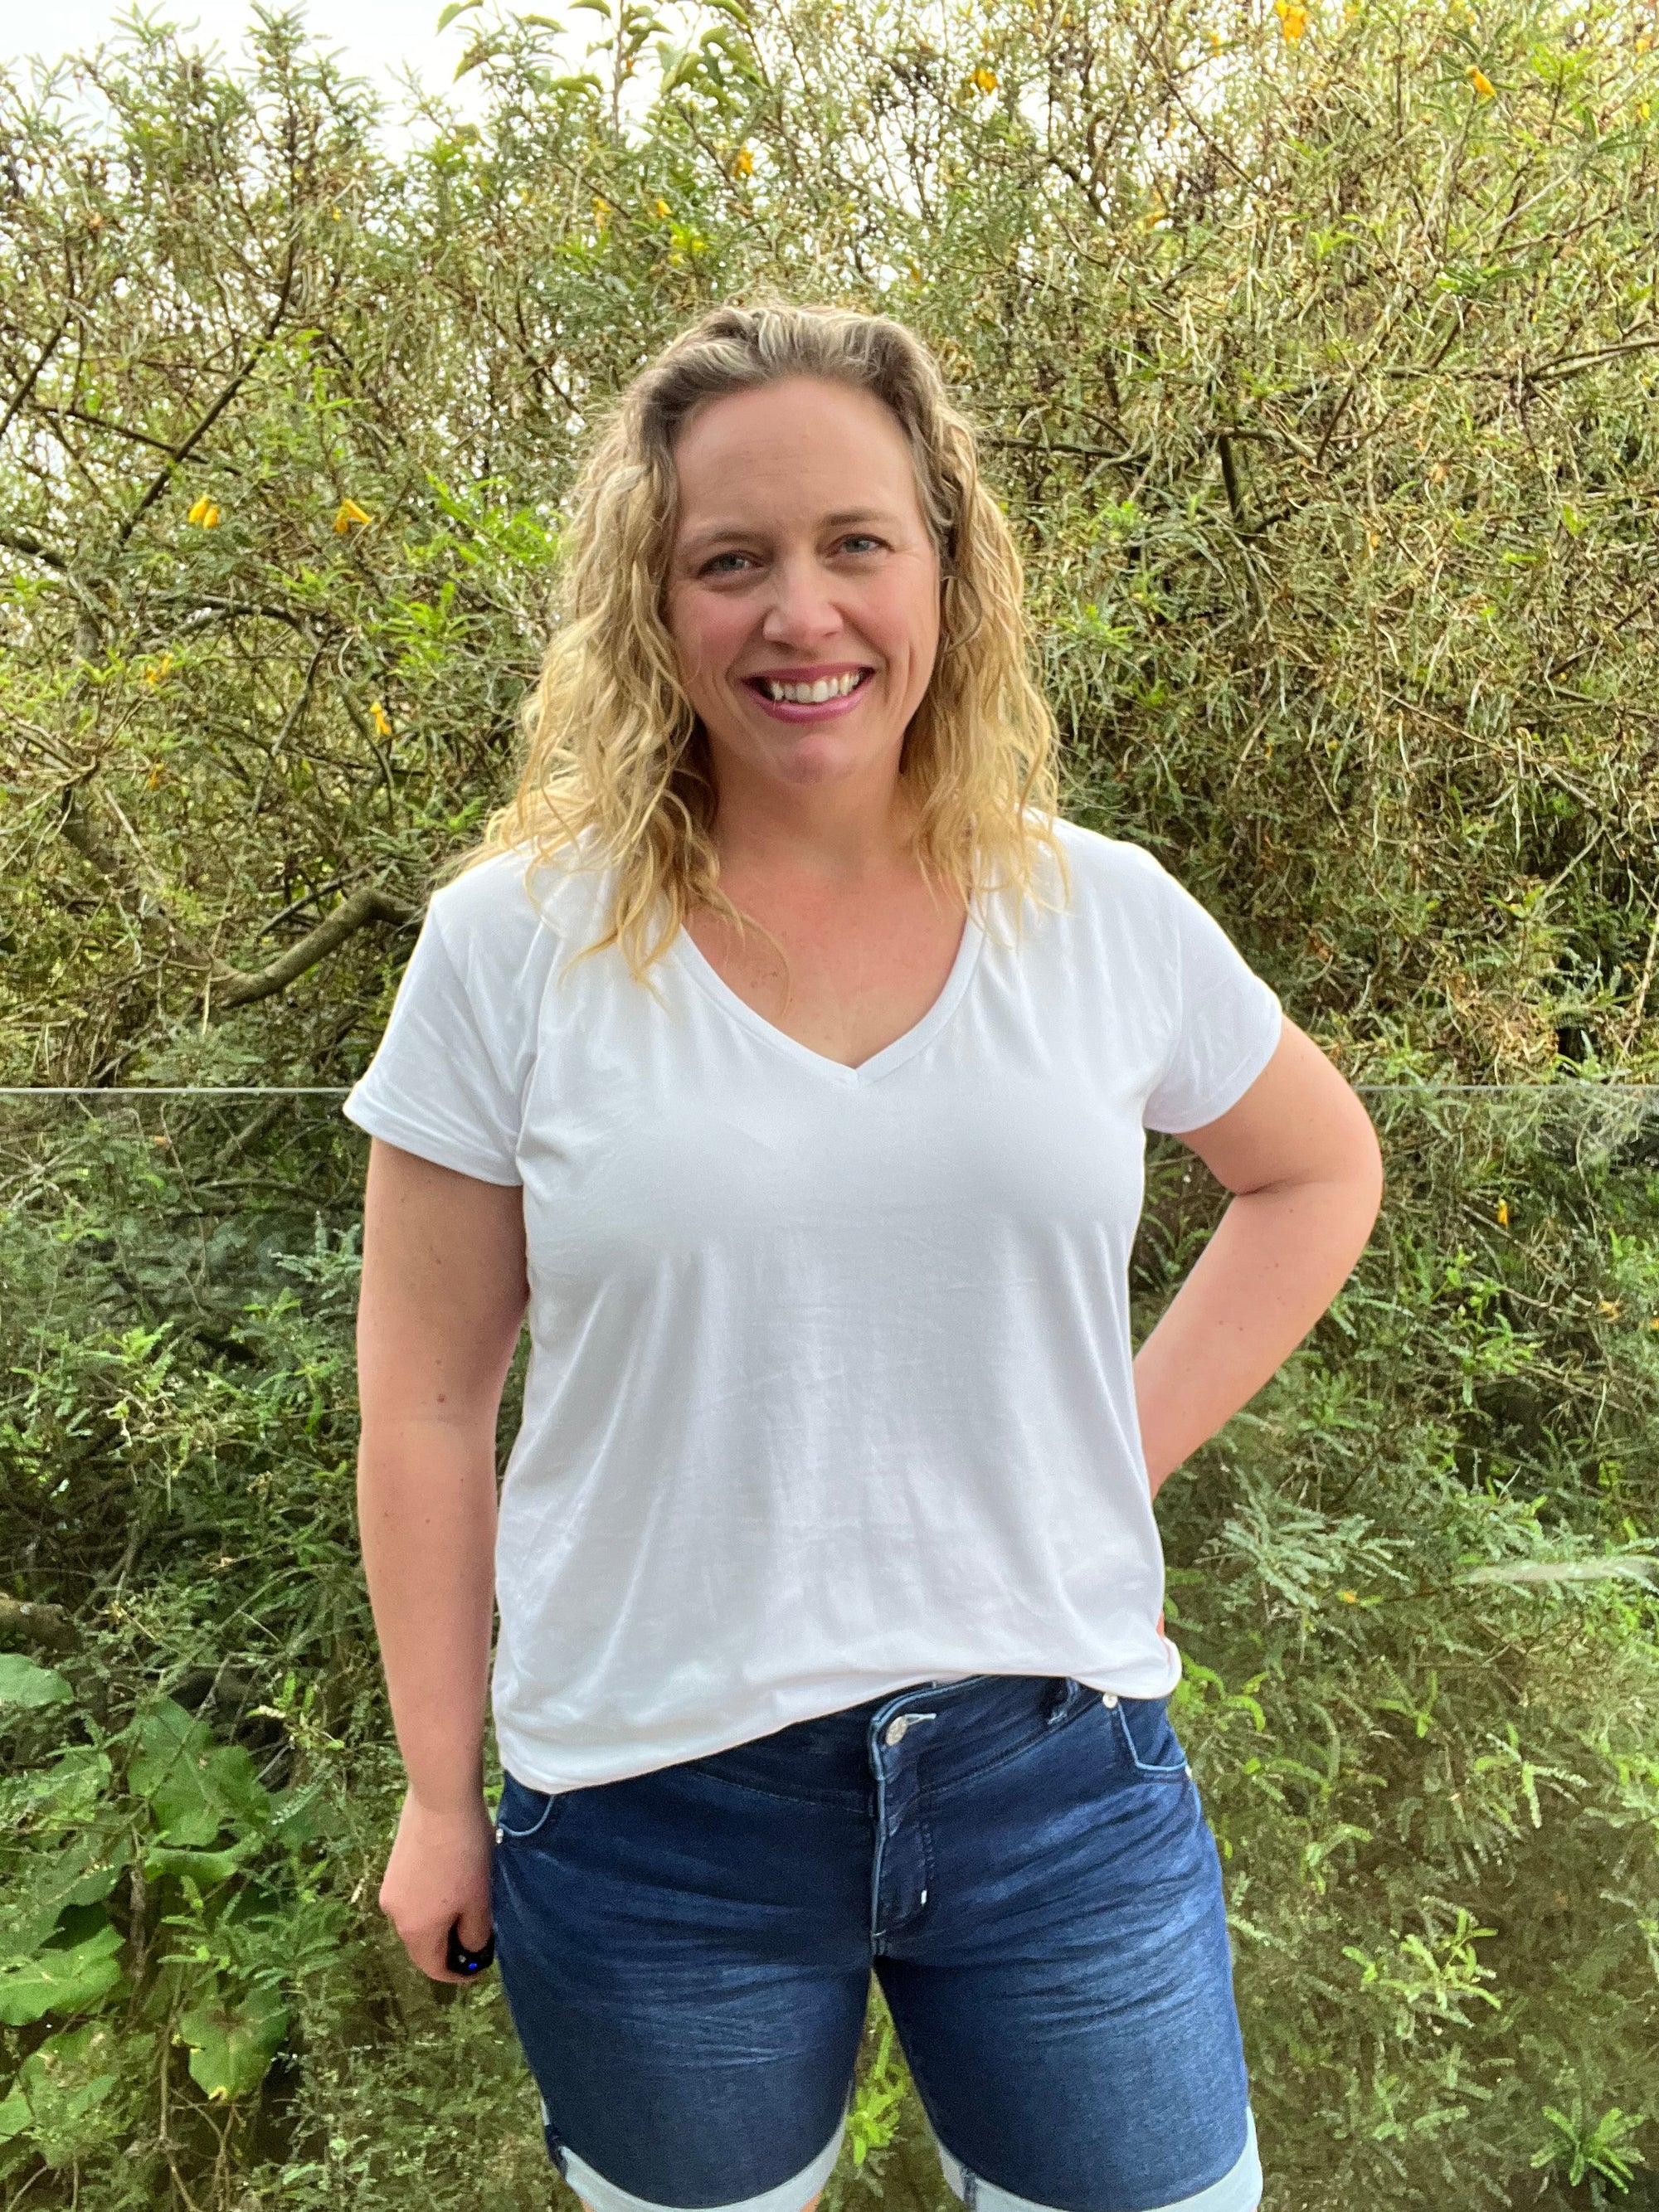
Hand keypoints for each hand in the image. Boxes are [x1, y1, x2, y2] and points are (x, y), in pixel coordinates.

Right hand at [379, 1788, 494, 1983]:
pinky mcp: (393, 1866)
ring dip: (440, 1921)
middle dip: (449, 1946)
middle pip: (422, 1945)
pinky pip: (413, 1897)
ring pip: (417, 1919)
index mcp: (416, 1931)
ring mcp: (390, 1889)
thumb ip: (475, 1935)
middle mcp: (394, 1915)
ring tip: (468, 1904)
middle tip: (478, 1935)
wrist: (441, 1800)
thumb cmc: (465, 1854)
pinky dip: (431, 1900)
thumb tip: (472, 1951)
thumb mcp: (479, 1899)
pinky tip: (452, 1880)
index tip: (479, 1966)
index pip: (433, 1969)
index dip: (458, 1974)